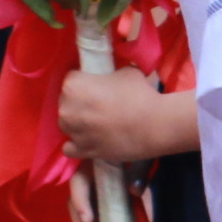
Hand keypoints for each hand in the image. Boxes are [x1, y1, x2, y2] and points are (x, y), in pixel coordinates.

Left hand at [57, 65, 182, 164]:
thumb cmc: (140, 94)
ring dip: (78, 123)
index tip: (97, 85)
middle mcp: (66, 109)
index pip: (71, 79)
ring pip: (66, 124)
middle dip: (79, 102)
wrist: (155, 125)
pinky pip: (69, 148)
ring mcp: (73, 132)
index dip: (85, 81)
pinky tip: (90, 139)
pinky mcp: (82, 151)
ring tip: (97, 123)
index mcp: (73, 86)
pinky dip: (77, 144)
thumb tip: (110, 77)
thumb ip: (109, 74)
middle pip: (66, 102)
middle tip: (99, 104)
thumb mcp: (125, 71)